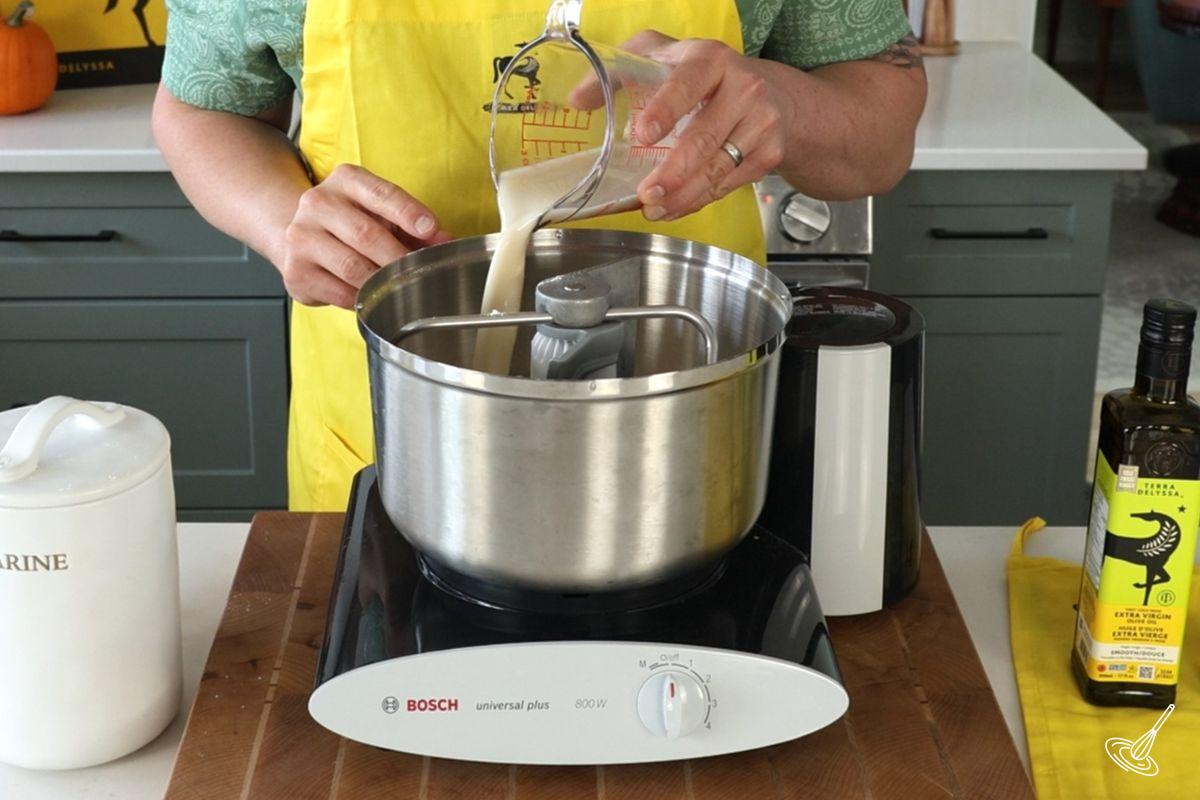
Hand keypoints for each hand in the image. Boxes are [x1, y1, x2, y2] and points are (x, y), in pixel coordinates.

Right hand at [280, 164, 453, 307]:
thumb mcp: (383, 215)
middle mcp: (318, 203)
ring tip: (399, 288)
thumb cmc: (352, 224)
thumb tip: (446, 241)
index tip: (430, 229)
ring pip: (352, 267)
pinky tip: (373, 298)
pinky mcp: (296, 271)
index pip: (380, 194)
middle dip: (399, 258)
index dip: (408, 212)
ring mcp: (301, 237)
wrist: (300, 237)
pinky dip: (363, 300)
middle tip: (420, 273)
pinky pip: (339, 292)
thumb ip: (415, 226)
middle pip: (366, 234)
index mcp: (345, 180)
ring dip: (382, 282)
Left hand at [614, 31, 788, 221]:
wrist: (772, 93)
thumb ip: (617, 72)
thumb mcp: (662, 58)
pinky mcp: (768, 152)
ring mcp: (760, 122)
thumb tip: (578, 100)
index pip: (687, 83)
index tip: (643, 134)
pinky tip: (675, 206)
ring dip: (683, 195)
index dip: (666, 109)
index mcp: (710, 60)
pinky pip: (728, 184)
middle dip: (672, 172)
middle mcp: (743, 88)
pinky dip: (699, 200)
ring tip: (654, 208)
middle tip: (646, 193)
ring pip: (718, 168)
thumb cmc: (703, 76)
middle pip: (704, 138)